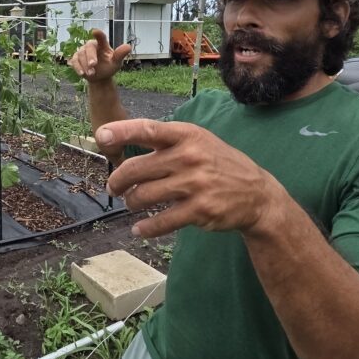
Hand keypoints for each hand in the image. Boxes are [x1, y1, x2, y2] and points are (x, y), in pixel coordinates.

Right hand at [69, 29, 131, 82]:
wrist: (100, 78)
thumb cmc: (109, 67)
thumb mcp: (116, 63)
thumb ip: (120, 55)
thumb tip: (128, 46)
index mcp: (102, 44)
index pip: (101, 37)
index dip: (98, 34)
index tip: (95, 32)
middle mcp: (91, 46)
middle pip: (89, 47)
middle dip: (90, 56)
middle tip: (93, 65)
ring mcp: (82, 51)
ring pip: (81, 55)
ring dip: (85, 65)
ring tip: (91, 74)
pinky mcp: (76, 58)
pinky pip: (74, 61)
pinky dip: (77, 67)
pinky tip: (82, 74)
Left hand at [98, 119, 285, 237]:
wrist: (257, 194)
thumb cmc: (217, 164)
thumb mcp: (198, 141)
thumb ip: (164, 141)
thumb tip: (119, 140)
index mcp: (187, 135)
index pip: (148, 129)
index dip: (121, 132)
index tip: (100, 135)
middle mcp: (190, 157)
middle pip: (136, 169)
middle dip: (118, 181)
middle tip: (114, 187)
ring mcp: (195, 184)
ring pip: (144, 196)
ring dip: (131, 202)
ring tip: (132, 203)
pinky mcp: (199, 210)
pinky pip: (161, 221)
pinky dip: (145, 228)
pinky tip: (139, 229)